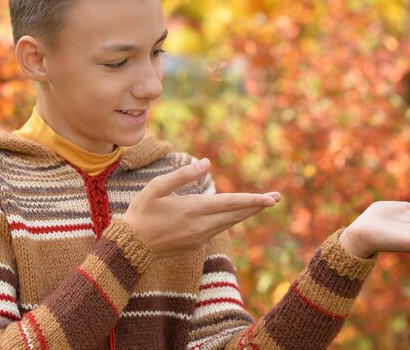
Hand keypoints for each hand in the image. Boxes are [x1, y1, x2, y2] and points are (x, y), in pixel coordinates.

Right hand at [123, 158, 280, 257]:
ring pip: (230, 223)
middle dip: (258, 206)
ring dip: (246, 213)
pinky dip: (230, 219)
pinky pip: (218, 228)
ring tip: (262, 203)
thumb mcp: (157, 187)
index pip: (231, 203)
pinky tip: (235, 213)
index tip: (272, 199)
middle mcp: (202, 225)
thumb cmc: (142, 212)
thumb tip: (206, 163)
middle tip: (278, 198)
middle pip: (237, 215)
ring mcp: (200, 237)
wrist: (131, 247)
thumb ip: (183, 175)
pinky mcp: (196, 244)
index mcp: (194, 209)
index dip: (253, 200)